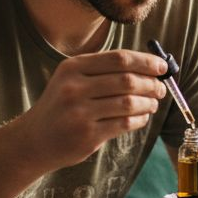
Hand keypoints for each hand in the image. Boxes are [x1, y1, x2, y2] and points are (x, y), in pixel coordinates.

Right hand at [14, 50, 166, 167]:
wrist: (35, 139)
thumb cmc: (62, 106)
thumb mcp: (73, 80)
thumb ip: (105, 71)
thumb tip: (150, 68)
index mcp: (73, 67)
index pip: (119, 59)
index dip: (146, 62)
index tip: (162, 67)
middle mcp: (74, 88)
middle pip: (127, 80)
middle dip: (151, 84)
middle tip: (161, 89)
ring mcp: (80, 112)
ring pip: (129, 103)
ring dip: (148, 103)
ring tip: (153, 104)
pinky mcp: (87, 135)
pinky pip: (124, 123)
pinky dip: (140, 119)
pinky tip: (142, 118)